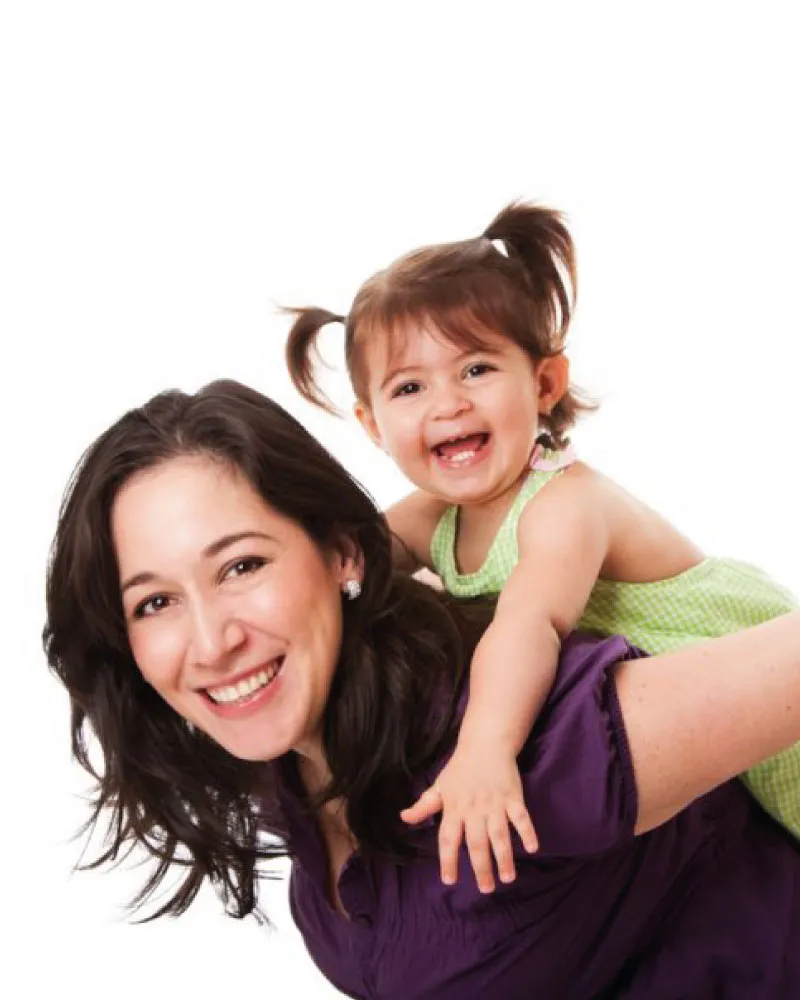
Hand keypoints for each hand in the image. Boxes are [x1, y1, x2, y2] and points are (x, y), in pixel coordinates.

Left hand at [400, 745, 537, 892]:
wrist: (485, 744)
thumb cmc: (460, 769)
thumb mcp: (439, 786)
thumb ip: (424, 806)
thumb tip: (404, 818)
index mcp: (454, 808)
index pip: (448, 838)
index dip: (447, 859)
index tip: (449, 880)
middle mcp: (473, 809)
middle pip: (476, 843)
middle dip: (481, 868)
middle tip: (486, 890)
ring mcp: (494, 803)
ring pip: (499, 834)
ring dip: (504, 857)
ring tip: (507, 878)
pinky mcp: (513, 797)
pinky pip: (521, 817)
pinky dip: (527, 832)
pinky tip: (532, 848)